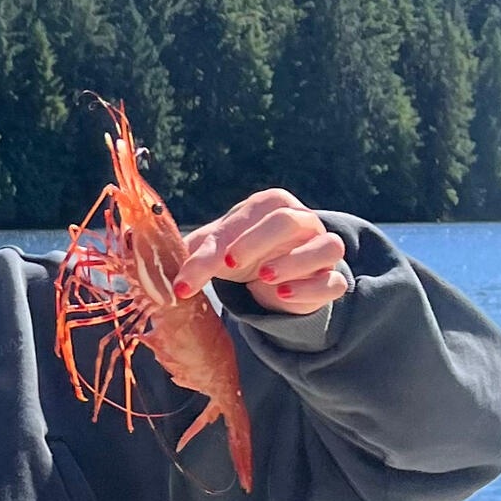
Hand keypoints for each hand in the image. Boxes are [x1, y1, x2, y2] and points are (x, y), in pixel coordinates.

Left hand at [169, 190, 349, 318]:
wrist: (266, 278)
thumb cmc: (240, 252)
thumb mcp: (215, 251)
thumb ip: (193, 258)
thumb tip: (167, 277)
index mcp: (273, 205)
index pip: (256, 214)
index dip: (236, 236)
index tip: (216, 261)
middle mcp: (303, 221)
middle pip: (290, 221)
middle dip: (259, 241)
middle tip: (231, 264)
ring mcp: (322, 249)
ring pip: (326, 247)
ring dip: (295, 262)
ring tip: (265, 278)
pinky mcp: (330, 279)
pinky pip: (334, 282)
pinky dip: (312, 289)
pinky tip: (284, 295)